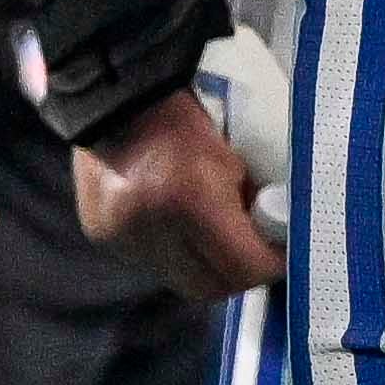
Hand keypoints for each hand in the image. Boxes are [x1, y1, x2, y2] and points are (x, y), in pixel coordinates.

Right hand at [69, 87, 283, 301]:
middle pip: (210, 286)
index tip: (283, 256)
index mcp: (190, 198)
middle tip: (254, 255)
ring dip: (204, 268)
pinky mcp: (102, 237)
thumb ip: (249, 203)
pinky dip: (174, 255)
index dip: (270, 266)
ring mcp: (121, 237)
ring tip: (216, 241)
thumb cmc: (182, 119)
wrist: (114, 97)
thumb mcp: (229, 157)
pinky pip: (152, 264)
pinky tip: (180, 230)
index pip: (243, 265)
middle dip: (237, 275)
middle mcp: (151, 227)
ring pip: (179, 281)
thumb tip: (272, 237)